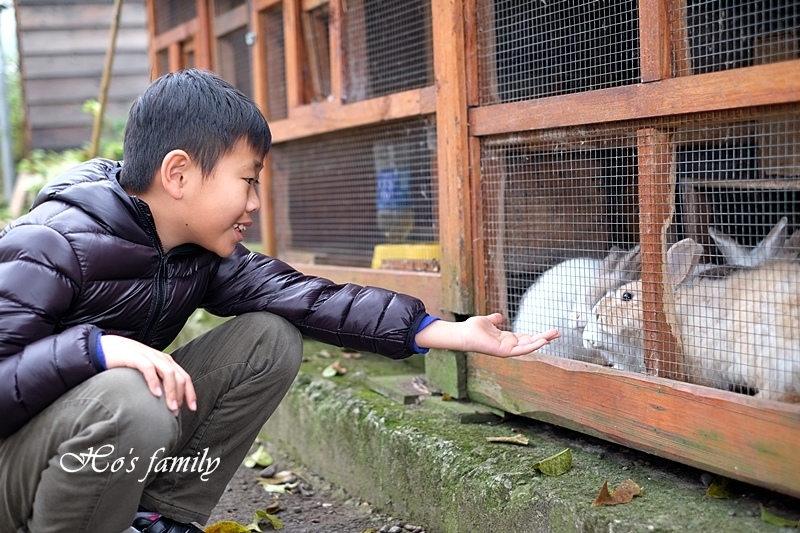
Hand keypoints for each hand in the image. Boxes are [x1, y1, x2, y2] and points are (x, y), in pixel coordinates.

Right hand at [100, 335, 196, 415]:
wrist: (105, 348)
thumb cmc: (126, 364)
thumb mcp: (145, 373)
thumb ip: (155, 383)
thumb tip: (163, 404)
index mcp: (165, 362)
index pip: (185, 377)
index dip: (190, 393)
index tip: (192, 408)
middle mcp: (161, 358)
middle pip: (180, 377)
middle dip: (181, 395)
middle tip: (176, 412)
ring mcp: (149, 356)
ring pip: (169, 373)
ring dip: (171, 391)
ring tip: (170, 407)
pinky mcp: (136, 356)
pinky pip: (149, 368)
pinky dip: (154, 381)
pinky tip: (155, 394)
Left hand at [414, 313, 559, 357]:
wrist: (464, 333)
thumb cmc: (473, 329)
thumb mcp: (487, 321)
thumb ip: (494, 320)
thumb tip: (499, 316)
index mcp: (507, 339)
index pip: (526, 338)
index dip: (537, 335)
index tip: (549, 332)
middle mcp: (509, 345)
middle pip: (530, 342)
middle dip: (544, 338)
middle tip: (558, 333)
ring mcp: (508, 349)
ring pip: (529, 346)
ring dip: (542, 341)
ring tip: (554, 336)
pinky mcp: (505, 351)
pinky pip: (522, 349)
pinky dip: (533, 345)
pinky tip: (543, 341)